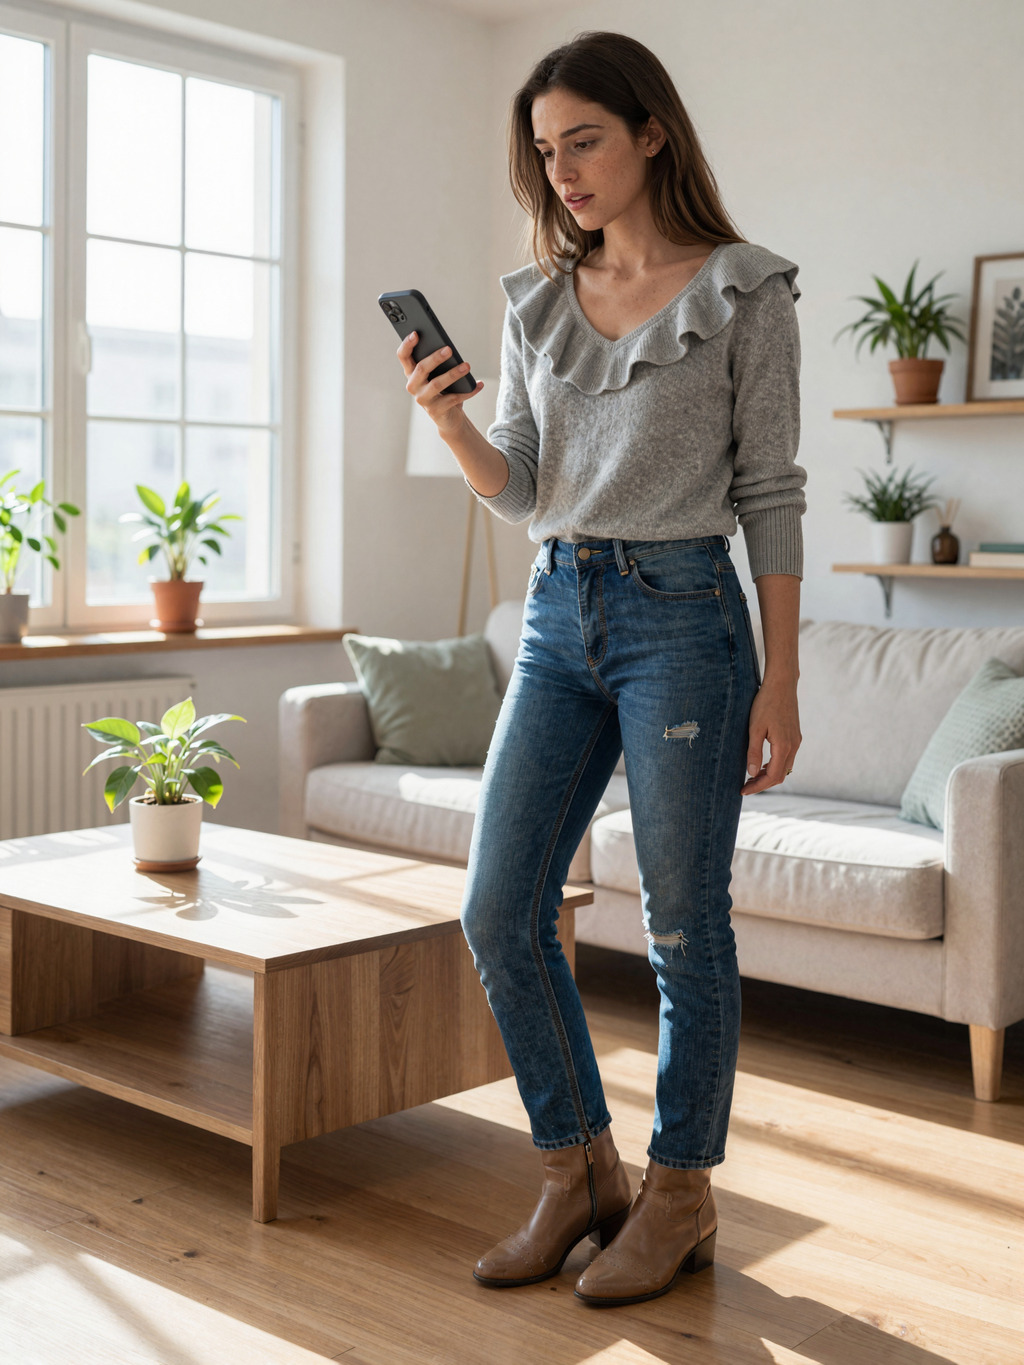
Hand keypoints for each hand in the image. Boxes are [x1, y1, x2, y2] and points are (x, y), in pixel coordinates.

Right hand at [397, 331, 484, 437]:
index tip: (416, 333)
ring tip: (467, 366)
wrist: (449, 416)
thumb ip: (438, 361)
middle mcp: (413, 386)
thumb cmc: (443, 390)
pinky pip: (453, 398)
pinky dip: (468, 391)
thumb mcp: (439, 374)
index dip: (407, 344)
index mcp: (411, 372)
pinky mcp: (435, 411)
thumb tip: (448, 349)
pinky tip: (479, 384)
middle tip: (449, 349)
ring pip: (437, 384)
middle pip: (421, 368)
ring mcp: (423, 399)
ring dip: (453, 374)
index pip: (403, 356)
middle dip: (435, 358)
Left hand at [740, 675, 800, 794]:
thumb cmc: (765, 703)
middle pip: (780, 775)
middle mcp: (793, 746)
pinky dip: (774, 765)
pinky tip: (762, 764)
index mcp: (784, 746)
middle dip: (763, 784)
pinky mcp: (795, 736)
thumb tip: (752, 774)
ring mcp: (796, 741)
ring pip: (785, 768)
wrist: (781, 684)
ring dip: (769, 775)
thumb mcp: (755, 728)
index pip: (773, 776)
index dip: (758, 786)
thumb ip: (754, 751)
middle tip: (745, 786)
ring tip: (751, 777)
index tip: (743, 790)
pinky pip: (786, 758)